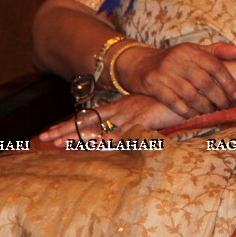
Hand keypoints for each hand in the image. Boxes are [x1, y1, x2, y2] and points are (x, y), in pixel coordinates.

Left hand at [36, 94, 185, 148]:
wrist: (191, 90)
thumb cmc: (171, 102)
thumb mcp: (149, 110)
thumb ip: (136, 119)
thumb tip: (123, 131)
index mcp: (122, 106)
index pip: (91, 116)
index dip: (71, 124)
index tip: (52, 131)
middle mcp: (122, 108)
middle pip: (88, 120)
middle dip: (65, 129)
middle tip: (44, 137)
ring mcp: (131, 113)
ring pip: (100, 127)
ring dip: (78, 136)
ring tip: (59, 143)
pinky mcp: (143, 119)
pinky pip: (124, 132)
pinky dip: (110, 139)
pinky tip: (96, 145)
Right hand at [118, 42, 235, 116]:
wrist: (139, 63)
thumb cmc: (173, 58)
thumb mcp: (193, 50)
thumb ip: (216, 50)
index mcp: (190, 50)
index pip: (215, 66)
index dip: (228, 82)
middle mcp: (178, 60)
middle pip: (205, 82)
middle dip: (219, 98)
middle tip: (226, 107)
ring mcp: (165, 73)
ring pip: (191, 94)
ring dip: (205, 107)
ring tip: (213, 112)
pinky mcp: (153, 85)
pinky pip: (174, 102)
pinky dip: (186, 111)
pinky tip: (194, 116)